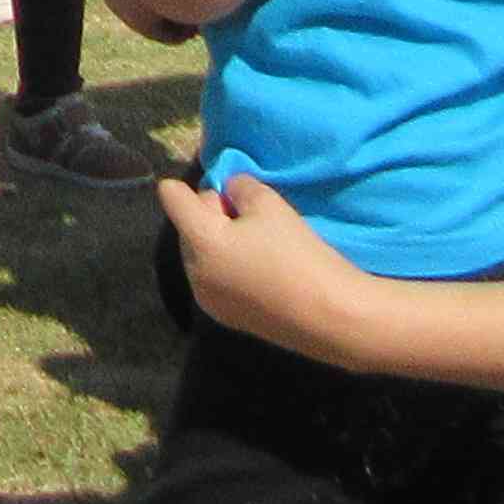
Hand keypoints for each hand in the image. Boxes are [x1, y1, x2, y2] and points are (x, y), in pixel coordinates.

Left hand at [159, 170, 369, 360]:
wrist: (332, 316)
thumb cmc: (298, 253)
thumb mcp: (268, 203)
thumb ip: (238, 186)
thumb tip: (228, 191)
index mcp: (199, 242)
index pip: (172, 197)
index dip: (194, 184)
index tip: (223, 186)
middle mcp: (194, 273)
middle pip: (187, 226)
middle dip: (211, 215)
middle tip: (250, 217)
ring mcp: (208, 300)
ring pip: (201, 254)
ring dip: (219, 243)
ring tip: (258, 244)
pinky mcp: (227, 319)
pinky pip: (215, 279)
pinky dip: (228, 268)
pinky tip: (260, 270)